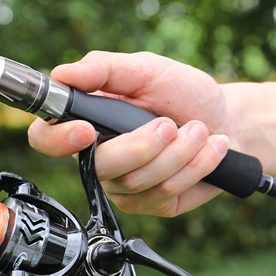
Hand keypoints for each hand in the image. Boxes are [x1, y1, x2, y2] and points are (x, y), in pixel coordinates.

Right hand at [28, 51, 275, 213]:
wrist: (228, 122)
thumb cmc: (184, 94)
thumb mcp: (146, 70)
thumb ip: (104, 69)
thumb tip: (62, 74)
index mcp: (89, 123)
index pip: (48, 139)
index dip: (58, 140)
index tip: (86, 130)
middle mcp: (101, 160)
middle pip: (102, 167)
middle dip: (142, 146)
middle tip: (169, 124)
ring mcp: (126, 188)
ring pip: (139, 181)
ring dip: (178, 152)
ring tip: (198, 130)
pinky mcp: (154, 205)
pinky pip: (165, 193)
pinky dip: (194, 166)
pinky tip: (208, 150)